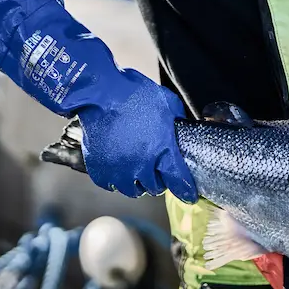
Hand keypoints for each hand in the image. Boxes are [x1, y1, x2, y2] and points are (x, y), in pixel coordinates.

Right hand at [77, 70, 197, 203]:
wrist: (101, 93)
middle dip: (158, 180)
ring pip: (133, 190)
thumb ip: (177, 121)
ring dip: (137, 183)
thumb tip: (180, 129)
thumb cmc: (136, 95)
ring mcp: (119, 170)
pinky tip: (118, 167)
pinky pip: (111, 185)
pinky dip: (115, 179)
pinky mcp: (100, 169)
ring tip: (136, 171)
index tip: (188, 194)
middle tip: (155, 169)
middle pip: (155, 188)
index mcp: (163, 151)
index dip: (185, 190)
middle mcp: (142, 165)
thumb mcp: (168, 103)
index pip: (179, 182)